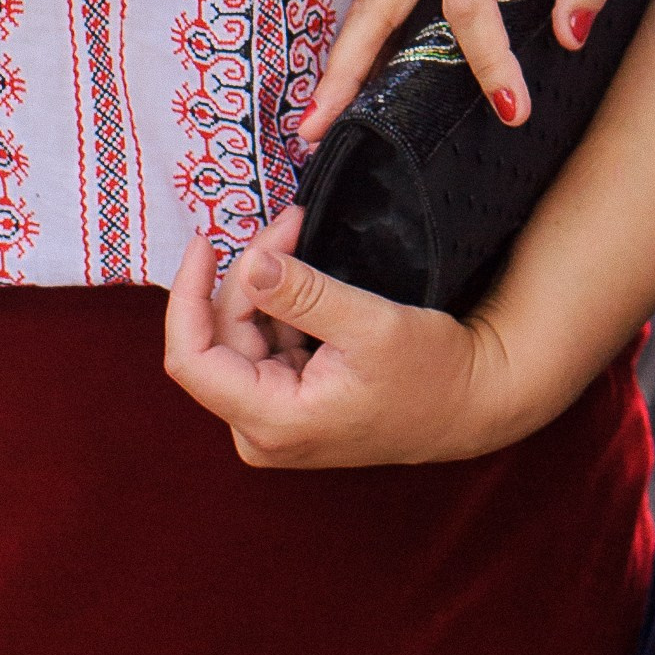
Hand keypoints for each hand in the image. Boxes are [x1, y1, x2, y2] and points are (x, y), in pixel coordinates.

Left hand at [163, 207, 511, 467]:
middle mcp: (259, 432)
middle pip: (218, 341)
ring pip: (238, 341)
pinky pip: (261, 350)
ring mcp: (271, 423)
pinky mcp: (286, 409)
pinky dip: (276, 307)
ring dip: (261, 287)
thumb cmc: (429, 374)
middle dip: (246, 276)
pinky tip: (302, 278)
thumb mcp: (371, 325)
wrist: (466, 406)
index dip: (187, 296)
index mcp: (271, 421)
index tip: (205, 242)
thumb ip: (304, 294)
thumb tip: (249, 263)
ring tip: (297, 237)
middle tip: (289, 223)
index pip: (191, 358)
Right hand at [305, 0, 616, 142]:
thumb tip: (569, 37)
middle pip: (377, 10)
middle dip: (349, 73)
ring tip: (317, 123)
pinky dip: (357, 40)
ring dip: (340, 64)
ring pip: (365, 7)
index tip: (512, 108)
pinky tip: (349, 80)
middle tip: (322, 132)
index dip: (489, 62)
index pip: (469, 6)